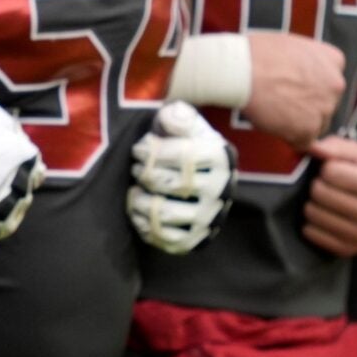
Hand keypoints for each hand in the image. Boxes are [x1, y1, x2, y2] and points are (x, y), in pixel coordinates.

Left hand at [129, 102, 234, 253]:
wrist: (201, 179)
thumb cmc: (186, 147)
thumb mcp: (187, 126)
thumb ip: (179, 116)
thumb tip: (171, 117)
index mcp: (220, 159)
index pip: (183, 157)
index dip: (152, 152)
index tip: (139, 149)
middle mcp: (220, 191)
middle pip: (172, 185)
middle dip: (145, 174)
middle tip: (136, 168)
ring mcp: (209, 218)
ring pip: (164, 214)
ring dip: (141, 201)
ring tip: (136, 190)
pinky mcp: (196, 239)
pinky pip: (165, 238)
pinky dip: (143, 224)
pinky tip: (138, 209)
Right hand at [242, 32, 345, 149]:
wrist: (241, 70)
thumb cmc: (256, 54)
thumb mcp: (292, 45)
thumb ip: (305, 62)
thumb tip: (297, 74)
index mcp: (333, 59)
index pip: (330, 81)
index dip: (310, 88)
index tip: (295, 89)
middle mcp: (335, 84)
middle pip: (325, 104)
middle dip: (306, 106)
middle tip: (281, 102)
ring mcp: (324, 108)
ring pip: (316, 124)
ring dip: (297, 123)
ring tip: (273, 113)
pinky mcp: (309, 129)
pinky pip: (302, 141)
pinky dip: (288, 137)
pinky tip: (273, 124)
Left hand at [300, 136, 356, 257]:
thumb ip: (336, 147)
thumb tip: (312, 148)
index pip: (331, 172)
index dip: (326, 169)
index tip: (333, 171)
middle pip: (320, 194)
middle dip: (317, 186)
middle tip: (326, 186)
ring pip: (314, 215)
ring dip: (312, 204)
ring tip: (324, 201)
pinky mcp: (349, 250)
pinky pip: (313, 235)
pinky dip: (311, 224)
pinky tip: (322, 216)